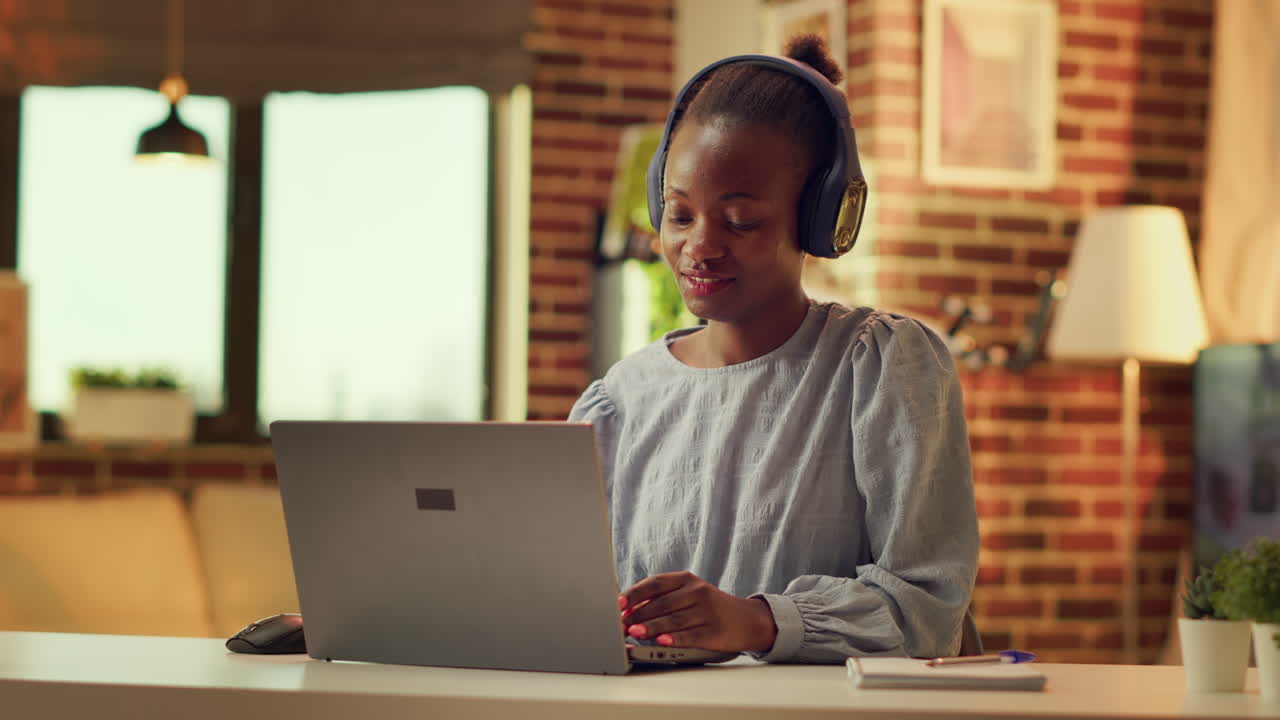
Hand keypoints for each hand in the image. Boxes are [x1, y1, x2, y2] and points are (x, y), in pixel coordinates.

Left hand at [618, 571, 777, 652]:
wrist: (746, 620)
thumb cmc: (709, 607)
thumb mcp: (689, 594)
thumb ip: (662, 598)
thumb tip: (629, 610)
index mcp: (686, 579)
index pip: (656, 583)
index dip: (635, 593)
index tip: (618, 603)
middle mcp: (697, 592)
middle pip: (662, 603)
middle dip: (638, 615)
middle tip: (620, 625)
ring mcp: (706, 611)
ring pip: (673, 620)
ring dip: (650, 627)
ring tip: (633, 633)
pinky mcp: (714, 631)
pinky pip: (690, 635)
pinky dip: (674, 638)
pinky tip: (661, 641)